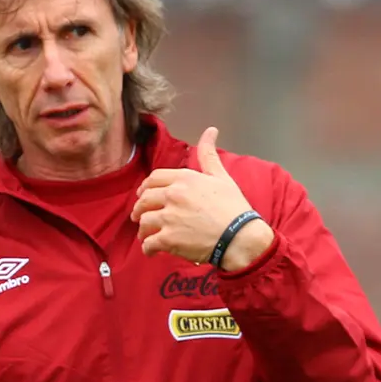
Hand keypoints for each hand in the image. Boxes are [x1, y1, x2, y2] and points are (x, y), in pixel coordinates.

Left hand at [131, 127, 273, 269]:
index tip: (143, 195)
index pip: (153, 179)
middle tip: (139, 217)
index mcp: (184, 178)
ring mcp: (169, 217)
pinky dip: (147, 248)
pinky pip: (148, 243)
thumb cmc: (234, 208)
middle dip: (139, 209)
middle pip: (144, 200)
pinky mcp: (169, 239)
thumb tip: (210, 130)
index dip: (146, 187)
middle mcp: (173, 195)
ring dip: (143, 230)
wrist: (241, 237)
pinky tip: (151, 250)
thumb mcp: (221, 177)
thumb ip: (208, 155)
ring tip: (146, 236)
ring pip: (144, 222)